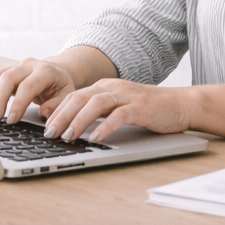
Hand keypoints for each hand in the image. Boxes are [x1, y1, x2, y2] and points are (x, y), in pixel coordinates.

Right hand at [0, 57, 77, 124]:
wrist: (59, 71)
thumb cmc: (62, 86)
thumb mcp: (66, 96)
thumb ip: (57, 106)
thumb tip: (44, 113)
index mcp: (45, 71)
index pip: (27, 86)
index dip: (17, 104)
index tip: (11, 120)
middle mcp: (29, 64)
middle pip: (7, 78)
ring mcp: (17, 65)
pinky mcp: (8, 69)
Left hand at [42, 78, 193, 141]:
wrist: (180, 104)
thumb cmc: (147, 109)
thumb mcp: (118, 107)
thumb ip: (98, 112)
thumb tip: (73, 126)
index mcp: (103, 87)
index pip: (73, 96)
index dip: (57, 111)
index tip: (45, 126)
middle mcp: (112, 88)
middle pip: (79, 98)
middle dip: (61, 116)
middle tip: (49, 133)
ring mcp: (126, 96)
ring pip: (95, 104)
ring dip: (78, 121)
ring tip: (68, 136)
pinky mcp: (140, 107)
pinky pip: (118, 115)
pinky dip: (105, 127)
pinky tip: (95, 138)